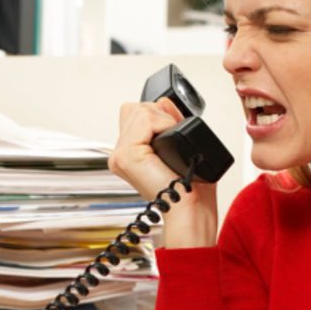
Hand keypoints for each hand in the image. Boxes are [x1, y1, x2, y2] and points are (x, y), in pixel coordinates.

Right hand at [108, 99, 217, 248]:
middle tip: (171, 144)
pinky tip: (166, 148)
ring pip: (140, 110)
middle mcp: (120, 155)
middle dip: (160, 117)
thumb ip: (167, 120)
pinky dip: (162, 126)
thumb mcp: (179, 143)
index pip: (137, 113)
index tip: (172, 138)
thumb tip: (162, 102)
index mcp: (130, 154)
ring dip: (162, 122)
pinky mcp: (125, 156)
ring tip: (169, 148)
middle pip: (136, 108)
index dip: (160, 117)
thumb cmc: (190, 187)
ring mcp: (119, 156)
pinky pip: (145, 119)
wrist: (190, 207)